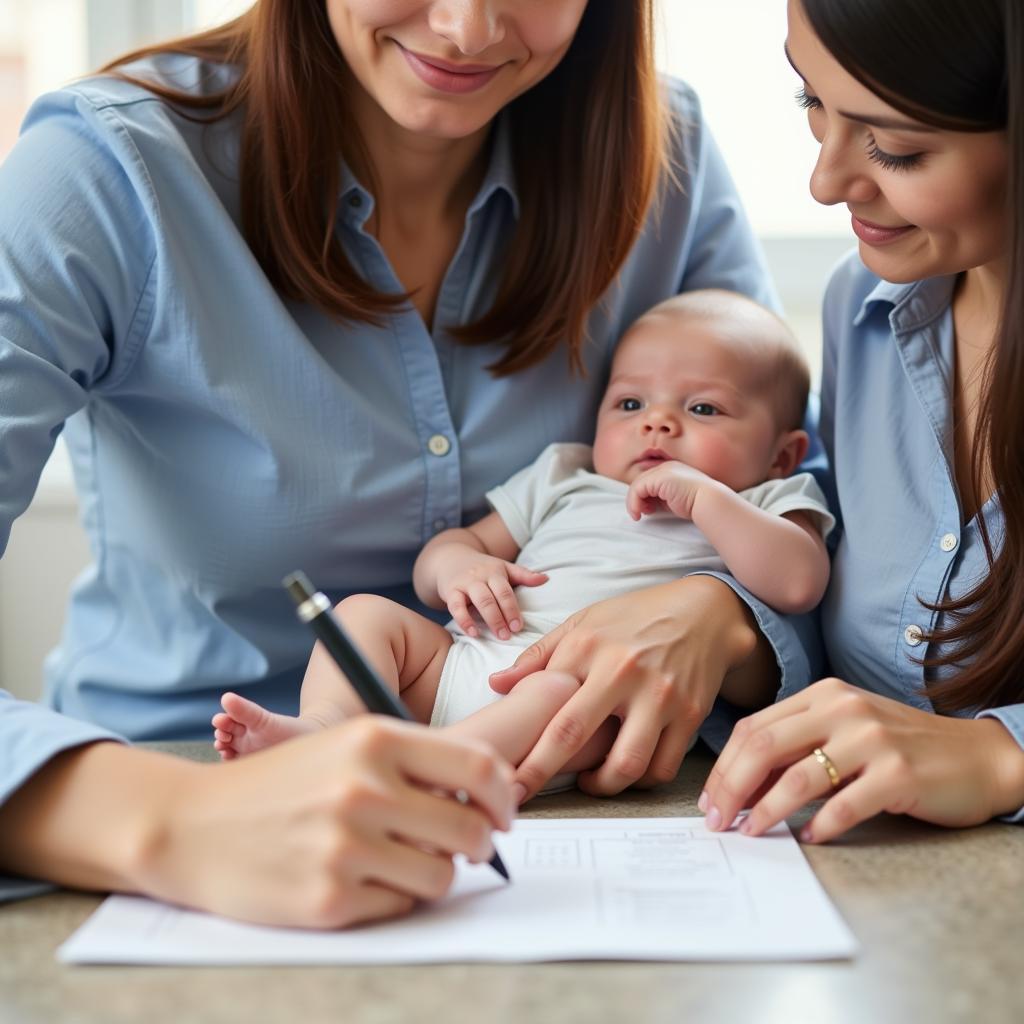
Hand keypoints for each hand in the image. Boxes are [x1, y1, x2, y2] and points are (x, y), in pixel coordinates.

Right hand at [136, 718, 514, 927]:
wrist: (190, 825)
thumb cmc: (281, 782)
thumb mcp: (345, 745)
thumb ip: (415, 760)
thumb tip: (491, 794)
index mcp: (375, 738)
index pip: (479, 768)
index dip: (504, 795)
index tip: (504, 812)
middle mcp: (364, 788)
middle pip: (471, 829)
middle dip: (480, 843)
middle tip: (468, 847)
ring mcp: (346, 846)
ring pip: (443, 875)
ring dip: (436, 872)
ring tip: (405, 859)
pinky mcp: (329, 899)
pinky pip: (402, 905)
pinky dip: (394, 895)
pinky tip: (361, 878)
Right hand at [436, 546, 546, 639]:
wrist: (450, 558)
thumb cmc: (482, 567)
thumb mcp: (503, 567)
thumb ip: (523, 575)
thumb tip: (546, 578)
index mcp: (496, 572)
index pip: (506, 591)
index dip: (512, 609)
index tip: (519, 626)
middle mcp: (480, 576)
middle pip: (493, 597)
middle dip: (502, 616)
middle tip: (510, 635)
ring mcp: (465, 583)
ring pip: (478, 601)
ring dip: (489, 619)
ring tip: (498, 635)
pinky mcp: (450, 591)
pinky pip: (456, 607)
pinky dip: (464, 620)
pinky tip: (473, 633)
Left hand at [489, 576, 757, 800]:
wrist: (704, 613)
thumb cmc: (635, 618)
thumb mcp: (583, 623)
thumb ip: (539, 656)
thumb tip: (497, 683)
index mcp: (588, 647)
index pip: (544, 704)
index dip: (520, 743)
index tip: (502, 772)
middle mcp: (622, 671)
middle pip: (573, 735)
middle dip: (539, 773)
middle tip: (519, 796)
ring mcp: (659, 695)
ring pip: (625, 764)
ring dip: (600, 786)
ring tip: (588, 781)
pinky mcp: (689, 714)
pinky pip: (662, 767)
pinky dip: (641, 781)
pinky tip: (625, 771)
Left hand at [626, 460, 717, 520]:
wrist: (709, 501)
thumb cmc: (696, 504)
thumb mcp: (675, 498)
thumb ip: (661, 498)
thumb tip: (646, 505)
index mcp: (672, 470)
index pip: (649, 481)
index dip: (643, 496)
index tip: (648, 510)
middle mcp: (666, 467)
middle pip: (641, 481)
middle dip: (637, 499)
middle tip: (640, 513)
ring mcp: (662, 471)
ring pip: (636, 485)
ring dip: (633, 502)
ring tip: (638, 514)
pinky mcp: (658, 478)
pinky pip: (637, 489)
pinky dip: (634, 502)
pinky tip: (639, 513)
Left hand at [701, 677, 1023, 842]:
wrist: (977, 756)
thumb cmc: (901, 747)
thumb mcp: (844, 732)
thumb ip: (798, 749)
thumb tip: (742, 788)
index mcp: (822, 695)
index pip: (754, 727)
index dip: (724, 766)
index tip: (710, 799)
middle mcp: (843, 709)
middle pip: (764, 748)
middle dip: (731, 788)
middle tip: (717, 821)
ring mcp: (871, 740)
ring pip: (798, 778)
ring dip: (765, 812)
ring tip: (750, 833)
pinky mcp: (898, 774)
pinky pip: (844, 806)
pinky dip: (819, 827)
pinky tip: (808, 839)